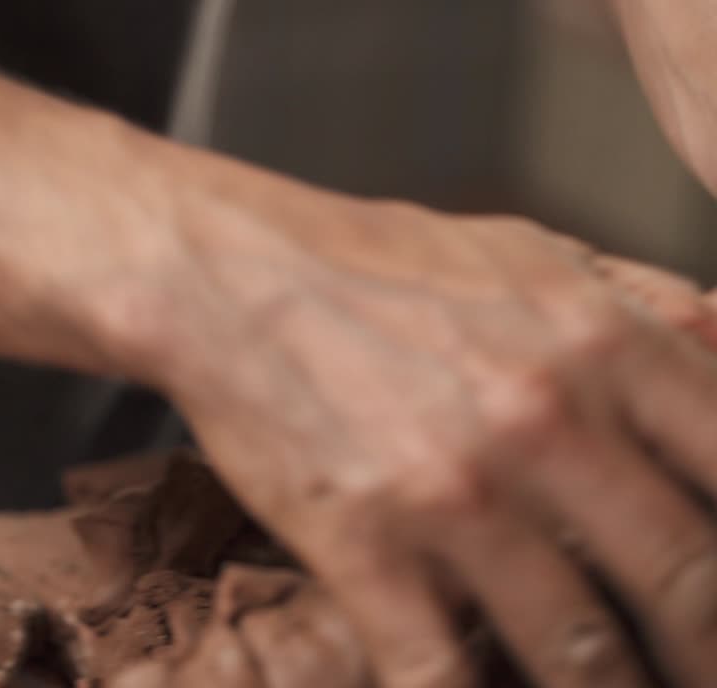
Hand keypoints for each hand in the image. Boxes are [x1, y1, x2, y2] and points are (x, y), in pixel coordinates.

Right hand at [123, 157, 716, 686]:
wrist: (227, 278)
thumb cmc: (374, 264)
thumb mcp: (529, 250)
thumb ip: (644, 301)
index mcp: (601, 344)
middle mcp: (543, 421)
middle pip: (687, 584)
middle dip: (709, 654)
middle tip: (701, 675)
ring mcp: (453, 492)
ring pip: (579, 651)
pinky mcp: (364, 546)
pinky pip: (441, 674)